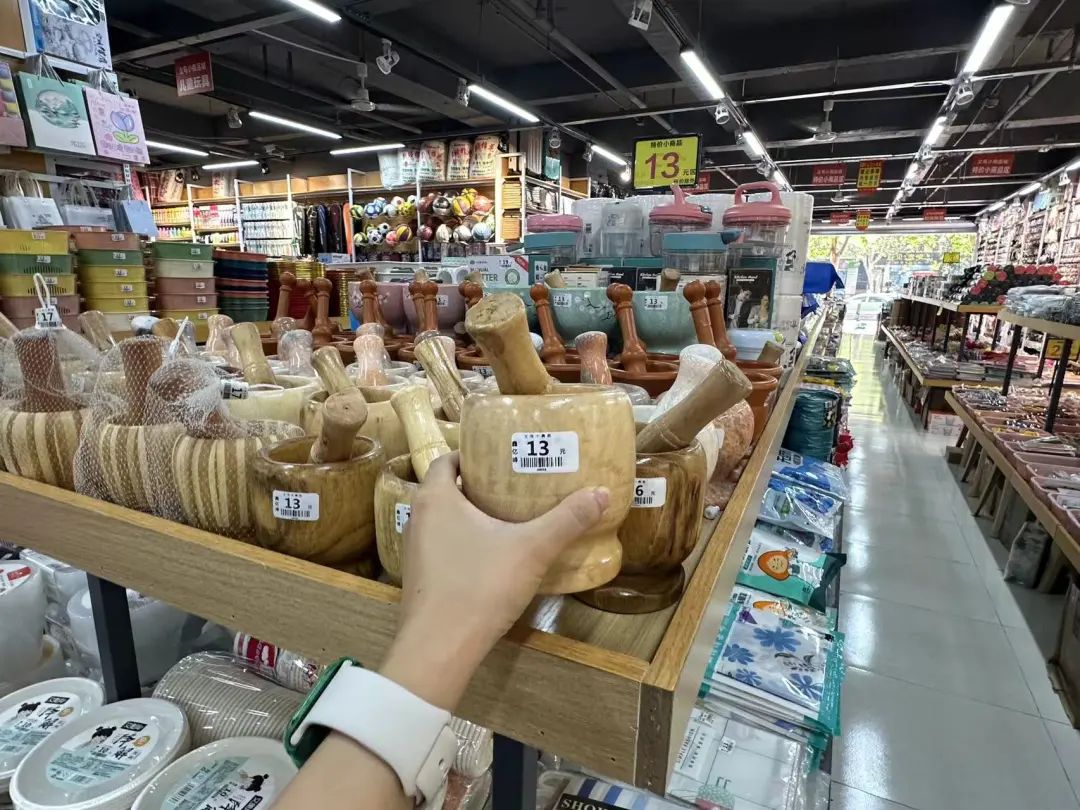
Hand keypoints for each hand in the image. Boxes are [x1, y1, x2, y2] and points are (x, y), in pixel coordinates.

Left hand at [380, 452, 608, 710]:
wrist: (439, 648)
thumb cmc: (479, 586)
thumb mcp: (531, 549)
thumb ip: (566, 520)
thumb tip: (602, 493)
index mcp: (436, 499)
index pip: (447, 460)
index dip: (471, 453)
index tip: (502, 455)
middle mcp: (418, 519)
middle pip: (446, 490)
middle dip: (478, 485)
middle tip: (514, 484)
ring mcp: (414, 552)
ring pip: (443, 521)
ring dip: (470, 516)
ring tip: (507, 517)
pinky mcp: (421, 580)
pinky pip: (442, 549)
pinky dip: (464, 544)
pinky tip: (492, 557)